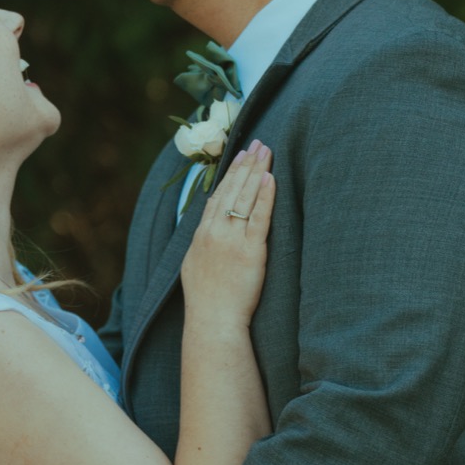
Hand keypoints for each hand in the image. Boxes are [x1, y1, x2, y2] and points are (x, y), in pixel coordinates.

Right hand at [181, 142, 274, 327]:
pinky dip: (265, 196)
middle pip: (231, 190)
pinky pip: (259, 217)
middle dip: (246, 164)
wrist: (213, 320)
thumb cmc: (207, 302)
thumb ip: (203, 244)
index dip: (229, 175)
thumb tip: (209, 231)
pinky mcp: (250, 251)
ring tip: (267, 152)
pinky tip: (270, 178)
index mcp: (200, 236)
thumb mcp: (194, 267)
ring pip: (245, 198)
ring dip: (257, 171)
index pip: (216, 196)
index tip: (240, 156)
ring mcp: (231, 240)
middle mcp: (214, 233)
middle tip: (258, 143)